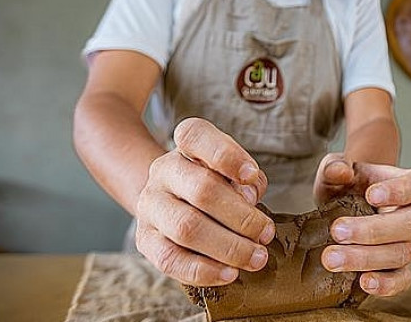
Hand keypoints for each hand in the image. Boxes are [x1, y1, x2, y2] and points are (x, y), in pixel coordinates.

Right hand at [134, 117, 274, 285]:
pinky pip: (170, 259)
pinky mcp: (144, 239)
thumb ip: (247, 178)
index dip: (226, 155)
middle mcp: (163, 170)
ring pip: (186, 228)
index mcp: (185, 144)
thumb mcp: (234, 168)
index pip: (196, 136)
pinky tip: (229, 273)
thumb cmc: (216, 179)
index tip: (251, 175)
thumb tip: (248, 199)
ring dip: (228, 247)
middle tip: (266, 233)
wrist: (172, 196)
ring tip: (256, 257)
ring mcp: (150, 205)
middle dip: (241, 217)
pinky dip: (204, 270)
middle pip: (201, 190)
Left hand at [313, 153, 410, 296]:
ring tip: (331, 259)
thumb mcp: (332, 170)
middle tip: (336, 231)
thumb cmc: (341, 185)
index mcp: (402, 184)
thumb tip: (341, 172)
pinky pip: (402, 280)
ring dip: (366, 258)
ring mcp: (405, 243)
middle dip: (373, 230)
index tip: (372, 195)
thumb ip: (335, 168)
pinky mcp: (395, 269)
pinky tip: (363, 282)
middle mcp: (409, 214)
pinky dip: (386, 284)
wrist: (335, 208)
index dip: (403, 190)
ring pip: (403, 253)